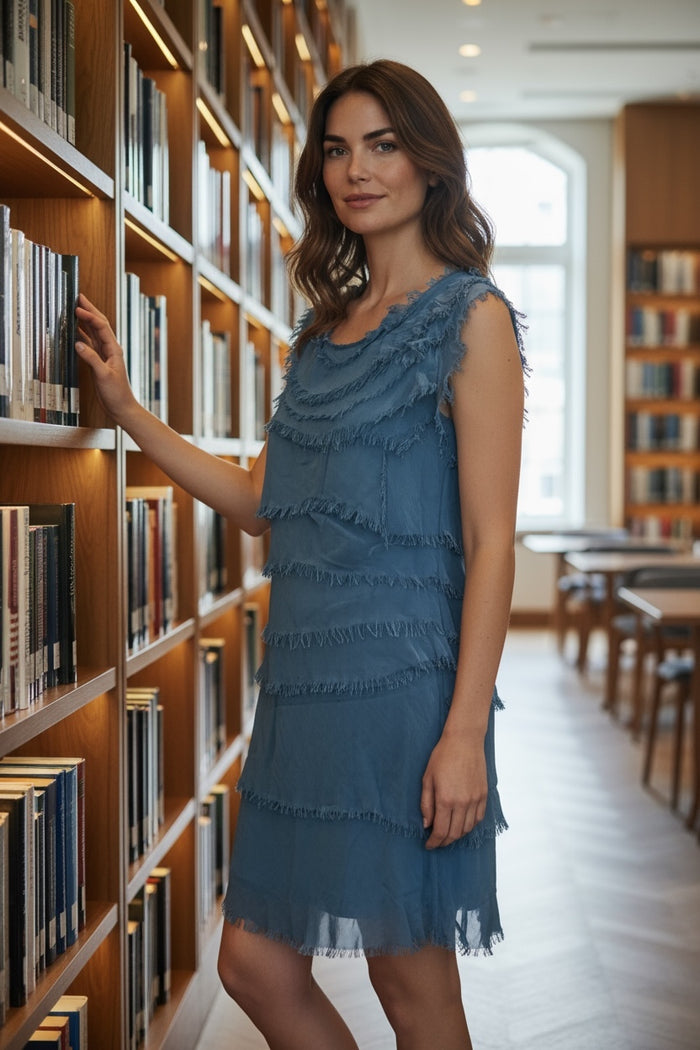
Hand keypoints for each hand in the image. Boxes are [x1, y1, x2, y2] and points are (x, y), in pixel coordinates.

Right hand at [75, 293, 137, 422]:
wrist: (122, 407)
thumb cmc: (116, 393)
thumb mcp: (103, 375)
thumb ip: (91, 359)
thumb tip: (78, 343)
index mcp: (113, 350)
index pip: (101, 327)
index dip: (89, 316)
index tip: (77, 308)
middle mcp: (110, 349)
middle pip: (99, 324)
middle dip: (89, 310)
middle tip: (78, 297)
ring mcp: (104, 355)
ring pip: (93, 332)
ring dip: (85, 320)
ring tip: (75, 308)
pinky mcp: (99, 362)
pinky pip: (90, 344)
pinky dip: (82, 335)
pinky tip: (75, 331)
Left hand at [420, 732, 486, 848]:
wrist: (464, 741)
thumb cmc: (442, 756)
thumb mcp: (427, 778)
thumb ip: (426, 803)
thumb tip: (427, 824)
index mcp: (445, 799)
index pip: (440, 831)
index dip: (434, 842)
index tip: (429, 845)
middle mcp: (462, 803)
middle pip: (454, 834)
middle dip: (444, 842)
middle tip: (437, 842)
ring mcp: (475, 799)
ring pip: (468, 829)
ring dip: (457, 835)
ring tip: (448, 834)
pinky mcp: (484, 795)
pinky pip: (479, 818)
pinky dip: (470, 826)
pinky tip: (463, 824)